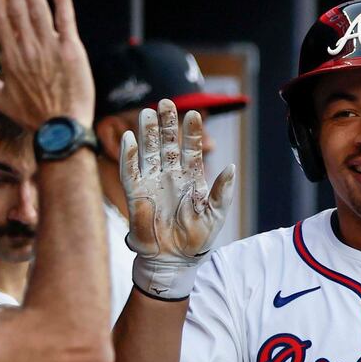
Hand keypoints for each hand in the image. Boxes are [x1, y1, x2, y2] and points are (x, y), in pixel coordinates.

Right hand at [0, 0, 94, 129]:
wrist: (62, 129)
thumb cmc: (33, 116)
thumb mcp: (2, 100)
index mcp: (12, 58)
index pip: (1, 20)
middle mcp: (29, 49)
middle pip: (18, 10)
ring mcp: (51, 48)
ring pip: (39, 11)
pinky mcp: (72, 51)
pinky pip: (66, 21)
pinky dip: (63, 1)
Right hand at [120, 99, 234, 298]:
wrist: (175, 260)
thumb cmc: (198, 238)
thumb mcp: (216, 214)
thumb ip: (222, 190)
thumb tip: (232, 166)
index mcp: (191, 177)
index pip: (191, 148)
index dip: (191, 131)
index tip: (194, 113)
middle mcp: (170, 175)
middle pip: (167, 143)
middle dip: (167, 123)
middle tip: (165, 101)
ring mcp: (152, 182)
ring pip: (148, 151)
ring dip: (148, 133)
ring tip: (147, 112)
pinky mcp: (136, 194)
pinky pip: (130, 171)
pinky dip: (128, 155)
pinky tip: (129, 137)